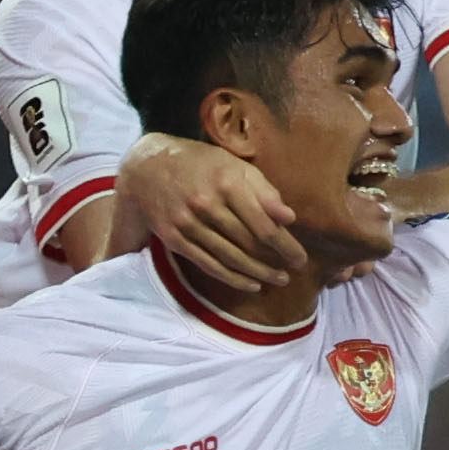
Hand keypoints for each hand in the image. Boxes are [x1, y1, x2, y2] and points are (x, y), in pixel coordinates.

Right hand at [117, 130, 308, 291]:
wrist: (148, 167)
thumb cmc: (200, 164)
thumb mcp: (233, 165)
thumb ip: (263, 189)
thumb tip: (289, 218)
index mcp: (227, 182)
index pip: (263, 223)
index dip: (285, 244)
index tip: (300, 257)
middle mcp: (207, 204)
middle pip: (248, 242)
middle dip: (275, 261)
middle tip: (293, 271)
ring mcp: (188, 224)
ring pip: (229, 257)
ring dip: (257, 273)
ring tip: (276, 280)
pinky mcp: (175, 239)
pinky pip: (208, 264)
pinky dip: (232, 278)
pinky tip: (250, 284)